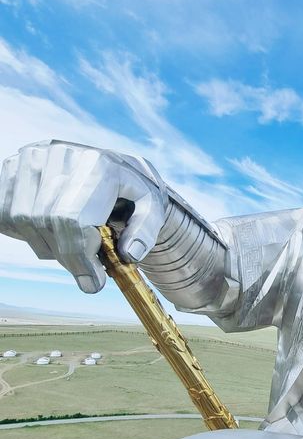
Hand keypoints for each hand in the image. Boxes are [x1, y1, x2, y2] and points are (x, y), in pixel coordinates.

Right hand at [0, 140, 167, 292]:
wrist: (113, 165)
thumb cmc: (133, 191)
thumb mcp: (152, 208)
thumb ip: (145, 232)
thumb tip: (128, 254)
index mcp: (98, 165)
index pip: (73, 219)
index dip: (79, 257)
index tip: (93, 282)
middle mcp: (60, 156)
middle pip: (46, 222)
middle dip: (67, 257)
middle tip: (86, 273)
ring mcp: (32, 158)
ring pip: (22, 220)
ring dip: (47, 246)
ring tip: (73, 245)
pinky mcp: (13, 167)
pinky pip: (6, 213)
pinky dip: (26, 233)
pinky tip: (52, 231)